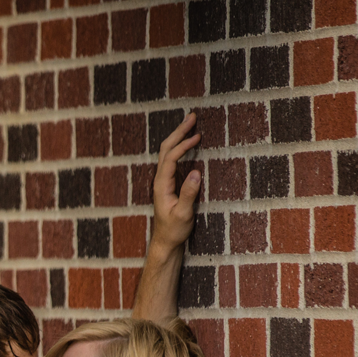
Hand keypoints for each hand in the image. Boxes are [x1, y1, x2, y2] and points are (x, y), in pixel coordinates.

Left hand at [149, 113, 201, 253]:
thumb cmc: (174, 230)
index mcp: (161, 185)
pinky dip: (181, 147)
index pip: (170, 158)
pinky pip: (173, 160)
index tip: (197, 136)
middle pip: (165, 149)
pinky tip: (190, 142)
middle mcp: (160, 180)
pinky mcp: (170, 183)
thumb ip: (188, 194)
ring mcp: (164, 180)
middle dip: (178, 132)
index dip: (183, 145)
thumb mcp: (183, 214)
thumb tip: (196, 172)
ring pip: (168, 153)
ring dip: (178, 136)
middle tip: (192, 116)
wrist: (166, 241)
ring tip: (192, 123)